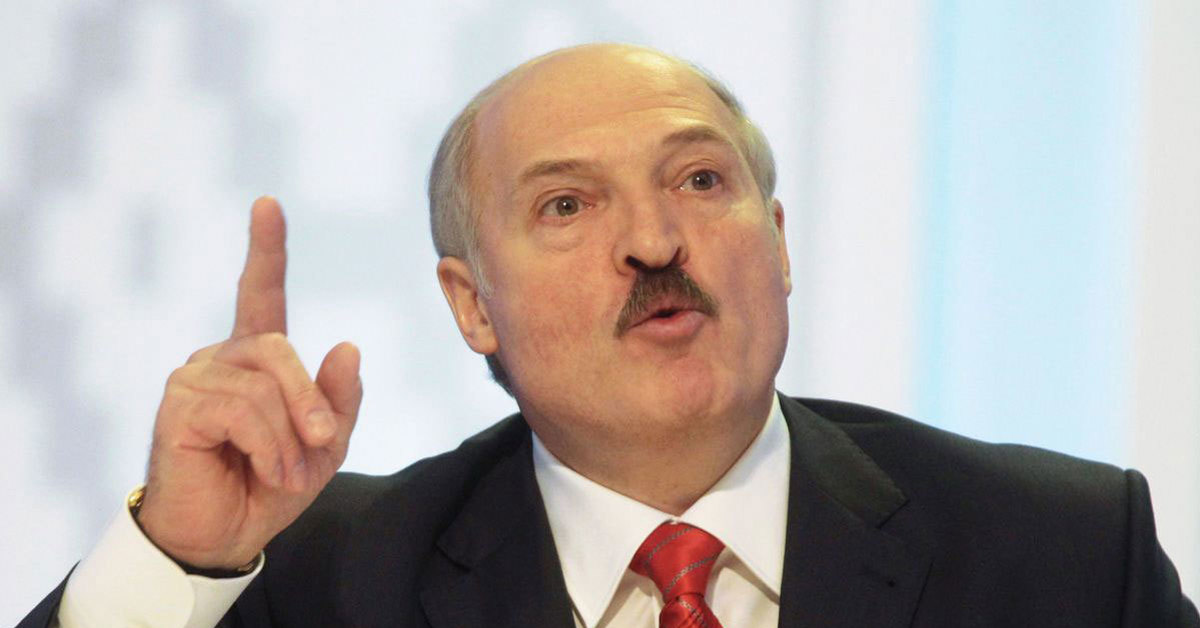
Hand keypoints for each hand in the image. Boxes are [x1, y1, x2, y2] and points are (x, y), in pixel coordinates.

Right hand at [137, 196, 362, 568]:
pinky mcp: (178, 406)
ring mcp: (192, 378)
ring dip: (289, 436)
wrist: (225, 537)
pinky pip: (241, 410)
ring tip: (285, 471)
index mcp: (255, 360)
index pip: (260, 293)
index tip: (268, 204)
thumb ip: (339, 398)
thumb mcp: (324, 444)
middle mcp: (219, 358)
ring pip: (263, 385)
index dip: (266, 248)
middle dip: (310, 400)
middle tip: (322, 444)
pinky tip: (265, 471)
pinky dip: (267, 446)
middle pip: (279, 349)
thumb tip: (346, 343)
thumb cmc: (269, 486)